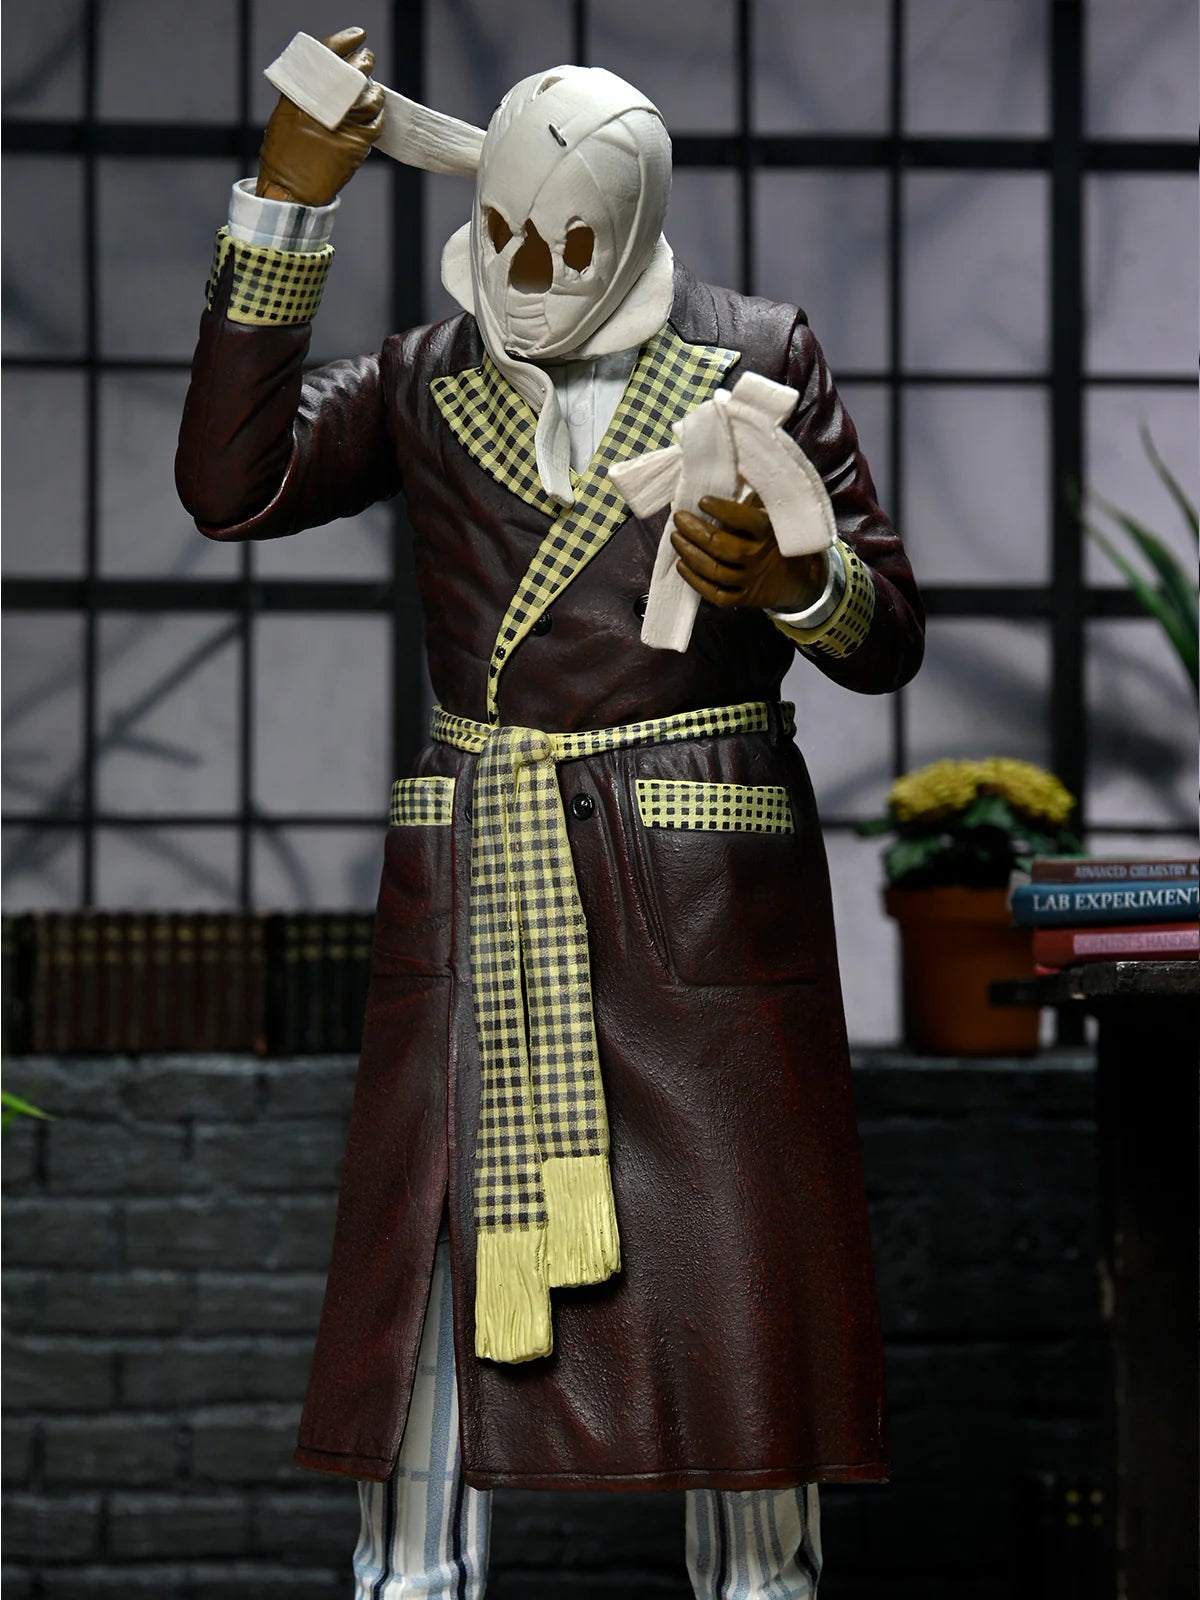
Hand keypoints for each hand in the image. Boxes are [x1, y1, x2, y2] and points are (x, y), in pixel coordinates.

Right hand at [257, 28, 384, 205]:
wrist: (289, 191)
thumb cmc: (283, 157)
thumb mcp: (285, 118)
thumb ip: (306, 98)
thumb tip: (330, 85)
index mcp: (300, 96)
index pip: (327, 59)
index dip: (345, 43)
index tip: (358, 36)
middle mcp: (322, 108)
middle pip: (352, 76)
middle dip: (364, 64)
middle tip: (368, 59)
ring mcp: (342, 126)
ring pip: (369, 100)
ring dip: (375, 91)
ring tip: (373, 89)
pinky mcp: (356, 146)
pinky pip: (375, 125)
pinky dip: (378, 117)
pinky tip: (376, 114)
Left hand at [671, 493, 828, 612]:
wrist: (799, 581)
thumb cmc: (778, 540)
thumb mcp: (775, 517)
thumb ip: (755, 499)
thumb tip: (733, 469)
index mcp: (769, 532)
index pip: (744, 520)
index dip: (721, 510)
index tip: (702, 500)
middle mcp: (759, 557)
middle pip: (722, 547)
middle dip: (696, 532)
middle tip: (679, 518)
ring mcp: (750, 580)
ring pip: (715, 571)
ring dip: (690, 554)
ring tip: (675, 538)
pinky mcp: (743, 598)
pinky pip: (716, 595)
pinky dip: (696, 582)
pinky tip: (682, 566)